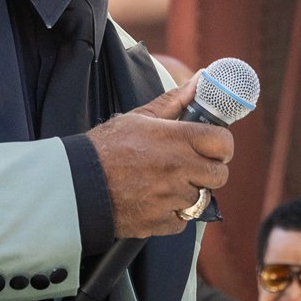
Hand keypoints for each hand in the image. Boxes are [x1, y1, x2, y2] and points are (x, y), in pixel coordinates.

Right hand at [86, 80, 232, 237]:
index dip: (222, 144)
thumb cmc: (107, 147)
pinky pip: (183, 221)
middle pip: (220, 175)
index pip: (223, 142)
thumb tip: (202, 78)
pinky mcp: (160, 222)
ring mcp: (170, 197)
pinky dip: (174, 214)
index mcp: (177, 139)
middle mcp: (178, 168)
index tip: (214, 146)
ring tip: (169, 183)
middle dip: (210, 170)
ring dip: (190, 192)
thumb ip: (176, 100)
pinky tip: (157, 201)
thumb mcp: (140, 117)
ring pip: (202, 199)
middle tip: (194, 166)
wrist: (77, 185)